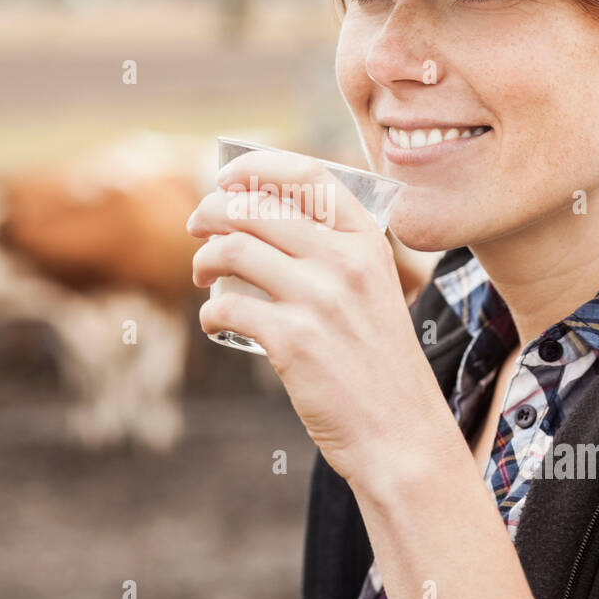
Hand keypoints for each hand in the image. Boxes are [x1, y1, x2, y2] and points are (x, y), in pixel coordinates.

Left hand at [186, 150, 452, 485]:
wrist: (400, 433)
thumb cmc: (380, 364)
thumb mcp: (375, 291)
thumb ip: (336, 253)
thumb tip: (263, 219)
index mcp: (367, 242)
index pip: (306, 173)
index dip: (256, 165)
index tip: (227, 177)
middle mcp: (345, 262)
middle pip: (255, 207)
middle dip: (212, 209)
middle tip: (197, 225)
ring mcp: (319, 300)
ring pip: (233, 249)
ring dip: (203, 258)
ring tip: (201, 274)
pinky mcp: (293, 341)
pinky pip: (227, 308)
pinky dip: (210, 313)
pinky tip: (214, 321)